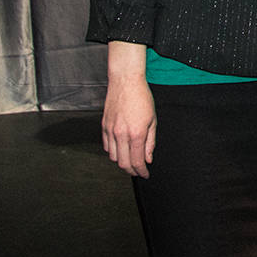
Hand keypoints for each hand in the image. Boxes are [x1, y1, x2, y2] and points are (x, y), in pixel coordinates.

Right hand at [101, 42, 155, 177]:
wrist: (126, 81)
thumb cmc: (142, 97)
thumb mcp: (153, 120)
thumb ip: (150, 142)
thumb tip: (148, 158)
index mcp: (136, 133)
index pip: (137, 161)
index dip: (141, 171)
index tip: (145, 174)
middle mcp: (121, 134)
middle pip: (123, 163)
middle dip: (132, 170)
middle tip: (138, 171)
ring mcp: (110, 131)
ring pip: (113, 157)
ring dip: (122, 162)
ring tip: (130, 160)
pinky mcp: (104, 126)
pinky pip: (106, 146)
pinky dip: (113, 152)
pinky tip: (120, 149)